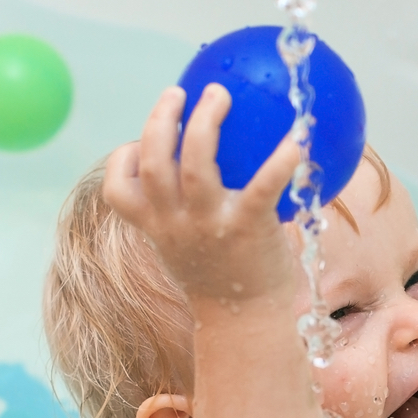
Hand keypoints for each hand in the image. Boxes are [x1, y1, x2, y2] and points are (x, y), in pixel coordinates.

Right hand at [102, 84, 300, 299]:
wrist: (247, 325)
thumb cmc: (225, 284)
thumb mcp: (192, 254)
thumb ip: (188, 221)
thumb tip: (211, 186)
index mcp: (157, 228)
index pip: (118, 189)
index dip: (123, 160)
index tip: (138, 143)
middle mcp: (176, 223)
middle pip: (154, 159)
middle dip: (161, 118)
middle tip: (179, 93)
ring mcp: (209, 224)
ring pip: (194, 161)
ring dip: (204, 121)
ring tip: (217, 96)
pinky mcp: (247, 228)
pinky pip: (263, 186)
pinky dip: (280, 161)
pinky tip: (298, 140)